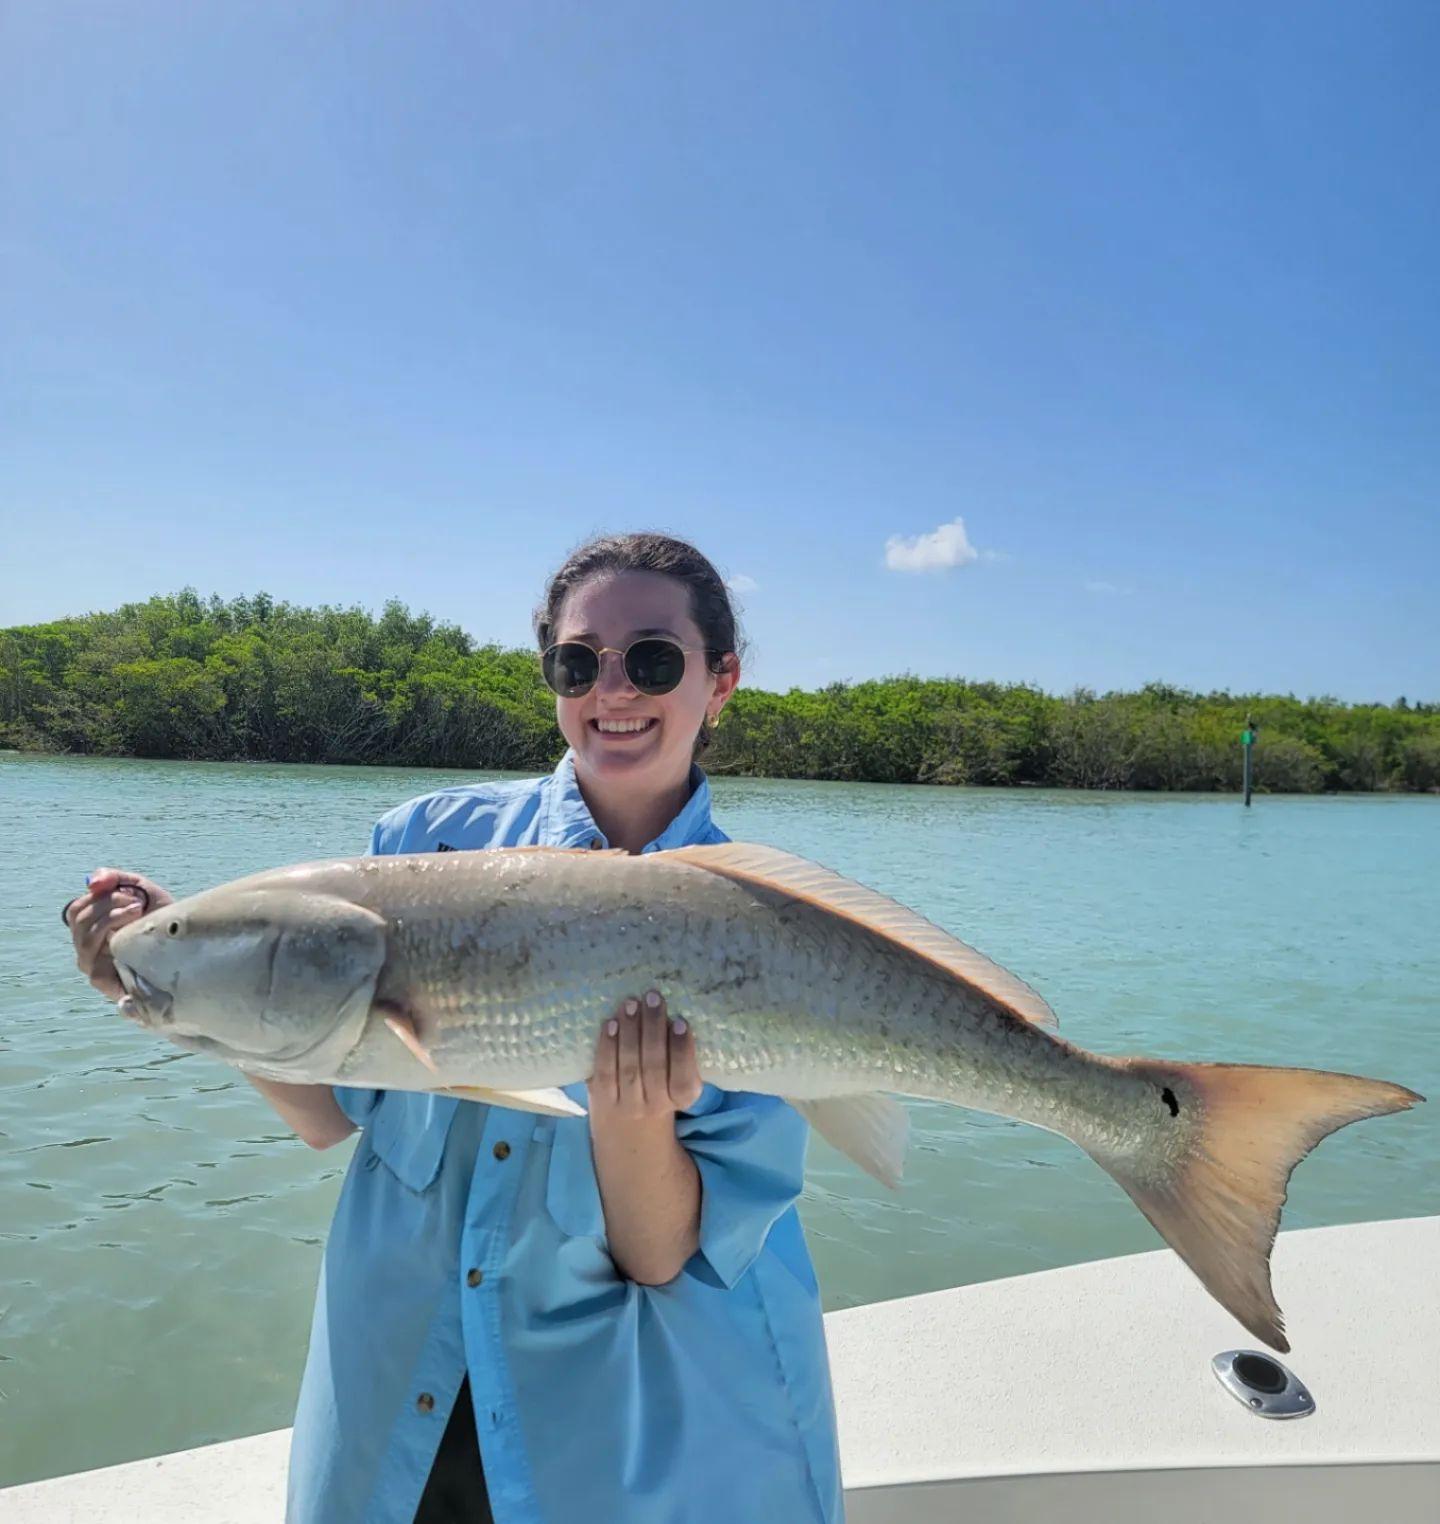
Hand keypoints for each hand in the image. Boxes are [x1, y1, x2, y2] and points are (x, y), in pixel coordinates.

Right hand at [64, 867, 173, 1001]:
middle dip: (108, 905)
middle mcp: (87, 946)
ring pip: (86, 940)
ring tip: (138, 913)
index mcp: (90, 926)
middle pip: (79, 922)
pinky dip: (114, 951)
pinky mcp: (104, 983)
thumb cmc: (159, 918)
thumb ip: (115, 878)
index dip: (99, 896)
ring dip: (111, 920)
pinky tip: (133, 940)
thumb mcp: (140, 890)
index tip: (129, 893)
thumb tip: (91, 881)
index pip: (76, 910)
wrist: (184, 942)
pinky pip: (96, 970)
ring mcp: (93, 965)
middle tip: (137, 903)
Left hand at [589, 989, 702, 1122]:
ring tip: (630, 1003)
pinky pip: (605, 1072)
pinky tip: (610, 1024)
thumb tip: (665, 1010)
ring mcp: (627, 1105)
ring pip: (629, 1067)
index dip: (682, 1051)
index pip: (683, 1078)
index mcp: (682, 1098)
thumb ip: (675, 1055)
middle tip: (653, 997)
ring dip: (630, 1031)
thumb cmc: (657, 1096)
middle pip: (654, 1066)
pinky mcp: (602, 1100)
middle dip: (653, 1028)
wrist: (628, 1139)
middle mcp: (656, 1105)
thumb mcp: (675, 1083)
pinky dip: (607, 1046)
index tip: (680, 1022)